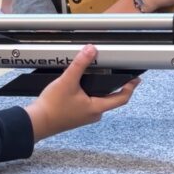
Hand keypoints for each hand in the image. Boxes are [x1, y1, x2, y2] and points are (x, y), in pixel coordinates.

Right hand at [24, 45, 138, 140]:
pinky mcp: (76, 115)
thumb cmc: (52, 107)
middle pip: (110, 98)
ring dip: (100, 89)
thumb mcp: (67, 81)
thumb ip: (80, 64)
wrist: (37, 122)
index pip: (121, 98)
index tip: (136, 79)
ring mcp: (85, 116)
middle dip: (114, 86)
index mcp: (96, 108)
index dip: (130, 87)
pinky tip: (80, 86)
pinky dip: (89, 94)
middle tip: (118, 73)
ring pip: (98, 100)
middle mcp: (93, 114)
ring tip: (97, 76)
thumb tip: (90, 50)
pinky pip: (88, 103)